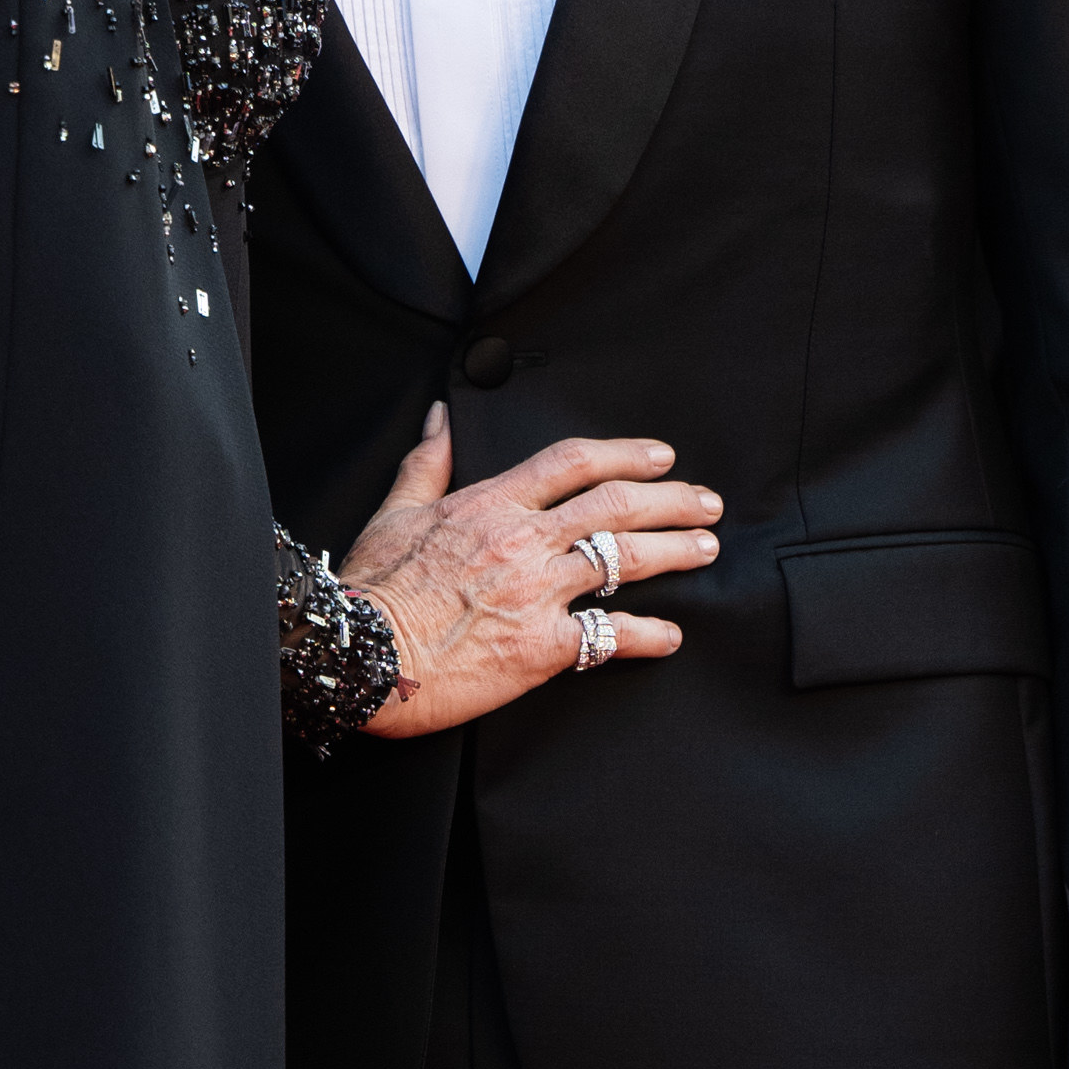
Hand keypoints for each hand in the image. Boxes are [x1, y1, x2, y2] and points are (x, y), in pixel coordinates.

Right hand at [340, 408, 720, 736]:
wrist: (362, 654)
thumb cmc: (374, 586)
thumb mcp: (396, 511)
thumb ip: (428, 461)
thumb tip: (443, 415)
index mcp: (490, 503)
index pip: (571, 462)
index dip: (625, 453)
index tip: (661, 456)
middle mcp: (523, 541)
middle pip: (615, 505)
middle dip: (671, 500)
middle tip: (705, 503)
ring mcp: (536, 592)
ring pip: (625, 561)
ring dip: (675, 551)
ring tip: (705, 548)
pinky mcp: (540, 647)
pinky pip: (609, 636)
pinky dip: (648, 635)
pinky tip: (671, 635)